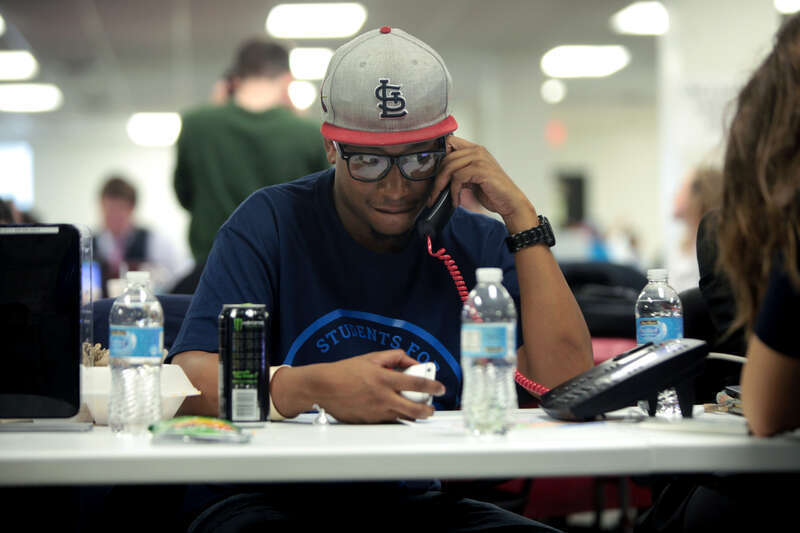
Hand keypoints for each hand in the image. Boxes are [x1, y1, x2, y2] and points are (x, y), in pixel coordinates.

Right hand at [315, 350, 445, 422]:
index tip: (440, 388)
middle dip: (427, 410)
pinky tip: (394, 410)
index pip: (416, 383)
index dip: (432, 386)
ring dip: (412, 415)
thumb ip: (394, 357)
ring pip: (403, 417)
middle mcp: (382, 396)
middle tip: (431, 408)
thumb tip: (411, 362)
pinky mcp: (369, 421)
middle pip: (414, 408)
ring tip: (416, 410)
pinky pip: (388, 420)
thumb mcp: (371, 358)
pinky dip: (395, 416)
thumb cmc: (345, 371)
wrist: (323, 387)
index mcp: (384, 378)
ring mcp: (376, 411)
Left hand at [430, 136, 537, 231]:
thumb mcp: (472, 178)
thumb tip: (439, 176)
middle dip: (437, 178)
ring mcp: (480, 159)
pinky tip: (456, 201)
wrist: (510, 202)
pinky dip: (453, 191)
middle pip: (446, 158)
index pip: (449, 142)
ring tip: (441, 198)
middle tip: (433, 194)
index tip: (434, 174)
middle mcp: (477, 151)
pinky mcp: (481, 170)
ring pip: (449, 167)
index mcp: (475, 150)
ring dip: (442, 186)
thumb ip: (459, 172)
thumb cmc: (492, 191)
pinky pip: (457, 178)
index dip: (440, 157)